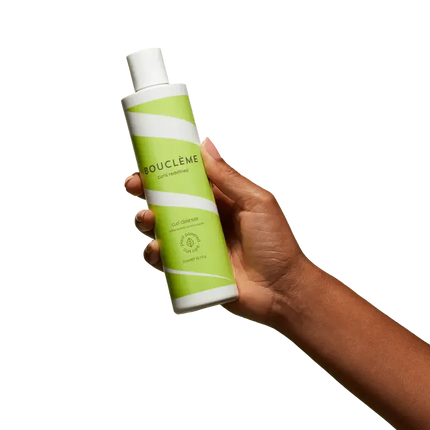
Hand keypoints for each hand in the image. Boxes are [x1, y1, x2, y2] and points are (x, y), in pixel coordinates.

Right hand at [121, 134, 313, 326]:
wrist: (281, 290)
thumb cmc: (275, 244)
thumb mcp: (257, 202)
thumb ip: (230, 176)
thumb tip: (205, 142)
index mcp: (218, 199)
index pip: (185, 178)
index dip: (164, 168)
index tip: (146, 159)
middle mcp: (202, 219)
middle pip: (165, 201)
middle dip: (144, 191)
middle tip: (133, 185)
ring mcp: (193, 244)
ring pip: (158, 229)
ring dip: (143, 221)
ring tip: (146, 219)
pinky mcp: (189, 270)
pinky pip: (163, 260)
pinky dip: (152, 254)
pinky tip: (155, 250)